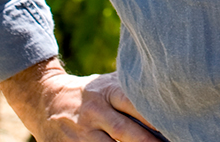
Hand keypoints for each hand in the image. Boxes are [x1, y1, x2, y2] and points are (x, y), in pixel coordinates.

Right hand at [0, 57, 162, 141]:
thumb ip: (132, 88)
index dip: (155, 115)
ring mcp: (81, 133)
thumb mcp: (108, 82)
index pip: (134, 103)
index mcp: (107, 92)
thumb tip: (170, 90)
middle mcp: (94, 112)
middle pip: (125, 131)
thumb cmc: (91, 91)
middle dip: (148, 141)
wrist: (44, 98)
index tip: (175, 123)